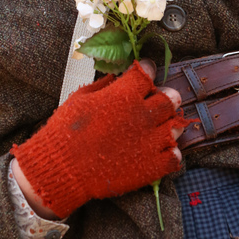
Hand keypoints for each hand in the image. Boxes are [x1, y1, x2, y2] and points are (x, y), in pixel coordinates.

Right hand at [12, 60, 186, 218]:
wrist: (62, 168)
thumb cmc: (66, 130)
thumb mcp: (82, 97)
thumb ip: (105, 85)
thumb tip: (117, 77)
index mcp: (124, 95)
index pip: (147, 73)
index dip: (146, 70)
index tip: (143, 72)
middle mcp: (143, 115)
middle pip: (170, 98)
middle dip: (164, 96)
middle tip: (153, 101)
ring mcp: (150, 142)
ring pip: (176, 126)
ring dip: (168, 123)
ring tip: (156, 127)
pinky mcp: (152, 167)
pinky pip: (175, 156)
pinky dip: (170, 152)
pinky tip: (158, 151)